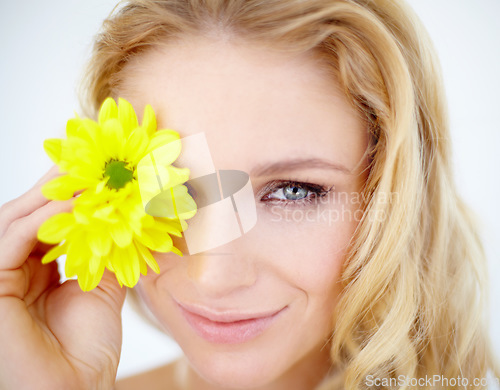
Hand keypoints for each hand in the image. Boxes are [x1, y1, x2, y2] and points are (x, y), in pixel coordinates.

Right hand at [0, 167, 125, 389]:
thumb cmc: (86, 351)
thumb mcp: (101, 292)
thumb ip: (102, 256)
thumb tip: (119, 224)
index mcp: (34, 274)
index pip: (44, 224)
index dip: (66, 198)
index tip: (93, 175)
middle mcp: (12, 272)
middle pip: (25, 217)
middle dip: (54, 188)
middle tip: (83, 163)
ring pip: (13, 222)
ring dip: (48, 196)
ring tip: (80, 174)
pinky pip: (12, 240)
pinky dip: (39, 217)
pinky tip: (70, 200)